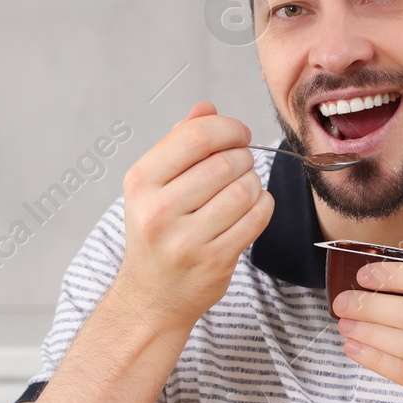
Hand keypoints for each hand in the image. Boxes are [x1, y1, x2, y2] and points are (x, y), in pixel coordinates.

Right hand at [113, 101, 272, 333]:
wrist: (152, 295)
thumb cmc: (157, 231)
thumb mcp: (154, 184)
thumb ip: (179, 142)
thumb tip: (206, 107)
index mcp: (140, 182)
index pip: (196, 137)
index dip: (228, 128)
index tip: (239, 134)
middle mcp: (158, 211)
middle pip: (225, 162)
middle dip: (243, 157)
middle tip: (241, 165)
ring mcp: (186, 240)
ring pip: (245, 189)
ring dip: (253, 183)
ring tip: (242, 189)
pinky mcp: (214, 260)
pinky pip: (257, 218)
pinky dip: (262, 206)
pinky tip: (250, 208)